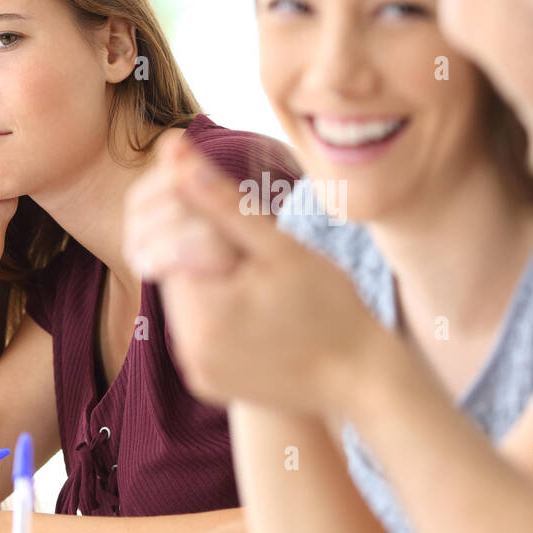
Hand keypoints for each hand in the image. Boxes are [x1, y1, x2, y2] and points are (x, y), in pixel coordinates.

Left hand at [123, 138, 395, 417]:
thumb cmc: (332, 307)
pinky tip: (258, 309)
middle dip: (204, 246)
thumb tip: (171, 150)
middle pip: (173, 269)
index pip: (170, 236)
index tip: (244, 216)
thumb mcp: (279, 246)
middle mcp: (188, 349)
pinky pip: (197, 331)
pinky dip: (217, 311)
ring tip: (264, 283)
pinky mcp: (207, 382)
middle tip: (259, 250)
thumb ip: (220, 199)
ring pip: (184, 299)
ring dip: (209, 276)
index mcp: (203, 312)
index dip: (200, 213)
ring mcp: (196, 370)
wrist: (363, 380)